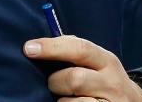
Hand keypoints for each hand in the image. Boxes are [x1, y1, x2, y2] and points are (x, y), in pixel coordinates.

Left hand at [24, 35, 141, 101]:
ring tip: (65, 97)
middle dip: (55, 81)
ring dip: (62, 99)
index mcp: (107, 61)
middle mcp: (112, 82)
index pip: (79, 48)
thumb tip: (40, 44)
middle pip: (74, 78)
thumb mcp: (97, 62)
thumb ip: (74, 50)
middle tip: (53, 83)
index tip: (29, 48)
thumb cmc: (103, 79)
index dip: (51, 47)